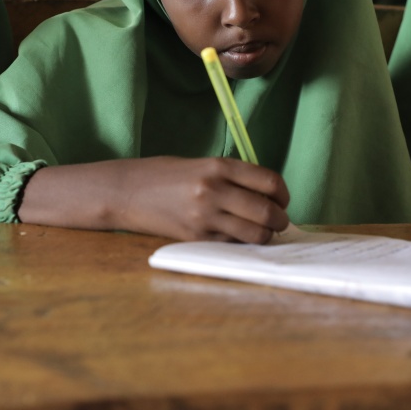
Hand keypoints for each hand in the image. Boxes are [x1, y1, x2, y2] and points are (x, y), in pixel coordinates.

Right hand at [120, 156, 289, 242]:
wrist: (127, 191)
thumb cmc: (164, 174)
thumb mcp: (201, 164)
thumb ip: (232, 176)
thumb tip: (267, 194)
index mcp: (217, 166)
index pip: (269, 181)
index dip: (283, 194)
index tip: (282, 199)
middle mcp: (213, 189)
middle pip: (267, 211)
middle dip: (280, 219)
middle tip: (279, 220)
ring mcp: (204, 216)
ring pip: (255, 234)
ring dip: (266, 235)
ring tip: (262, 232)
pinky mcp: (195, 238)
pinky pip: (233, 245)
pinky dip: (242, 243)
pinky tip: (237, 237)